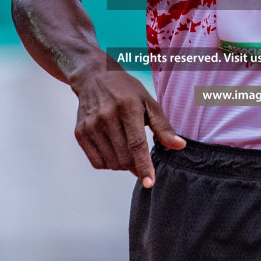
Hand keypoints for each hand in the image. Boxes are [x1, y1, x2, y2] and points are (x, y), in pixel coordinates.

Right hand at [70, 66, 186, 186]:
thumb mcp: (149, 102)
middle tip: (140, 160)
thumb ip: (163, 127)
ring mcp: (91, 126)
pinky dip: (108, 163)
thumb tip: (179, 146)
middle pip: (124, 157)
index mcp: (127, 108)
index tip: (149, 182)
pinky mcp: (80, 133)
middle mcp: (107, 117)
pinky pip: (97, 162)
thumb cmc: (126, 90)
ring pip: (111, 163)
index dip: (143, 165)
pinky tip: (113, 150)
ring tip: (126, 149)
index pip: (136, 144)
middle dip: (136, 166)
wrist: (94, 77)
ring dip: (123, 165)